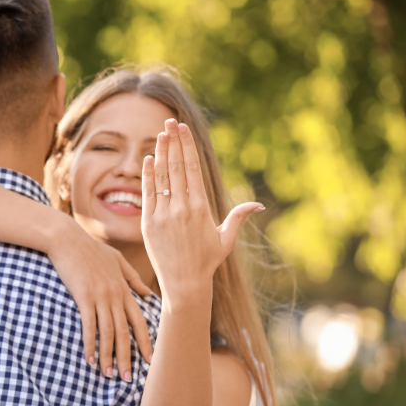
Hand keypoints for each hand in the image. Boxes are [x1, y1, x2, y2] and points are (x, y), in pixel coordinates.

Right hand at [48, 223, 153, 381]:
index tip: (150, 361)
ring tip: (109, 375)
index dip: (145, 342)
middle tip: (129, 379)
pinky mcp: (83, 297)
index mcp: (124, 289)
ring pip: (108, 332)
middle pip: (125, 332)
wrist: (67, 238)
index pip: (139, 321)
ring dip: (108, 356)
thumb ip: (132, 277)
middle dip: (128, 357)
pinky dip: (90, 344)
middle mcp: (115, 295)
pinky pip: (89, 326)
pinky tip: (88, 359)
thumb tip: (147, 292)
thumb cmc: (90, 248)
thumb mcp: (116, 259)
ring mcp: (100, 296)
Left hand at [141, 119, 263, 305]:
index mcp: (201, 207)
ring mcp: (163, 215)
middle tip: (169, 122)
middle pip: (176, 167)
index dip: (186, 146)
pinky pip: (148, 194)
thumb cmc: (207, 261)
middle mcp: (182, 208)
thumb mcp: (226, 239)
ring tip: (159, 134)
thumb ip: (238, 218)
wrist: (184, 283)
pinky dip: (148, 176)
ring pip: (161, 177)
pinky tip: (148, 160)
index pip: (192, 168)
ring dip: (160, 153)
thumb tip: (258, 205)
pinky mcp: (148, 223)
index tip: (183, 129)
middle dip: (172, 142)